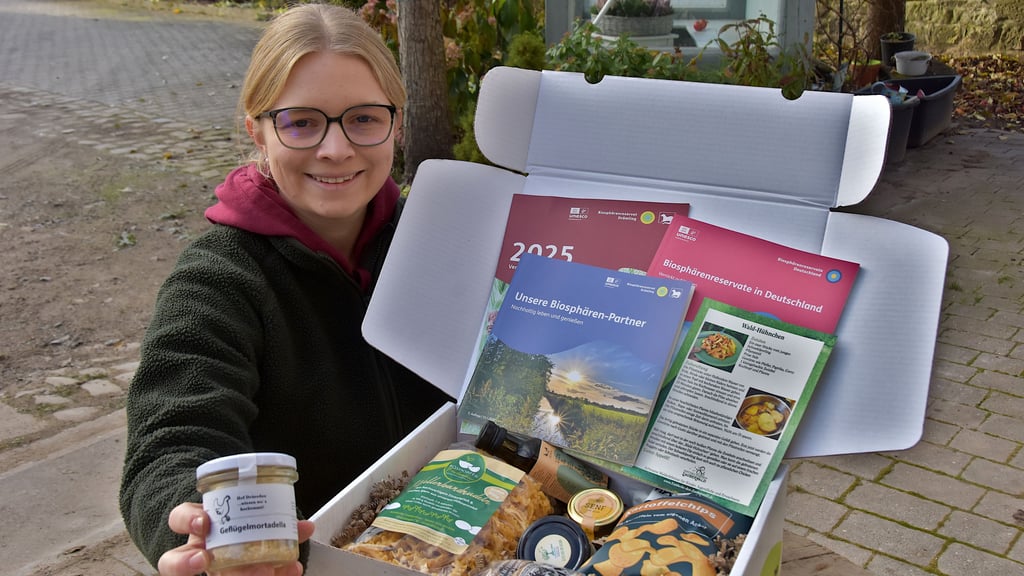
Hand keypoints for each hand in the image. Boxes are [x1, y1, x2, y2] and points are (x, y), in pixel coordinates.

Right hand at [158, 502, 315, 575]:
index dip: (187, 520)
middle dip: (186, 561)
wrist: (239, 551)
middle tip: (206, 559)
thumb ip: (277, 522)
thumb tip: (305, 528)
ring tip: (261, 574)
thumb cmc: (243, 531)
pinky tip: (286, 574)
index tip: (203, 522)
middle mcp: (196, 552)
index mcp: (202, 527)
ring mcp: (204, 568)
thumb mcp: (255, 519)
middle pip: (173, 560)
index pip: (180, 519)